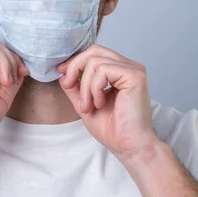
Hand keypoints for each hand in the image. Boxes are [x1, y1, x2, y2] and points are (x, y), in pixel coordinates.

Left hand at [57, 45, 159, 161]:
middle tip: (69, 86)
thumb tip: (62, 71)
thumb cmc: (111, 128)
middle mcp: (128, 66)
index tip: (63, 76)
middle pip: (94, 51)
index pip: (93, 53)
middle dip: (75, 68)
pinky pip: (103, 70)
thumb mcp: (84, 102)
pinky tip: (100, 103)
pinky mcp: (135, 75)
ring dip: (85, 86)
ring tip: (88, 105)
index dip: (75, 62)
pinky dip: (94, 88)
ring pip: (95, 62)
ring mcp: (133, 69)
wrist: (127, 145)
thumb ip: (75, 86)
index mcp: (119, 70)